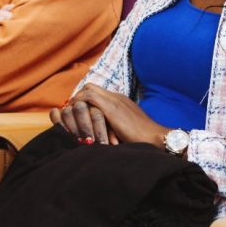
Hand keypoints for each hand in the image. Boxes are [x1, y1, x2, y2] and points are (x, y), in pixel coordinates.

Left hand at [52, 84, 168, 146]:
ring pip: (88, 90)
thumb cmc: (142, 139)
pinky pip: (89, 98)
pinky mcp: (112, 108)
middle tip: (70, 113)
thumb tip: (100, 135)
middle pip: (90, 87)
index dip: (83, 100)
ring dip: (77, 102)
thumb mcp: (125, 129)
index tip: (75, 113)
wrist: (156, 137)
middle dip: (77, 99)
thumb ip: (113, 126)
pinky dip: (80, 106)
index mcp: (120, 101)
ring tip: (70, 116)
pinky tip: (76, 118)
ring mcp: (115, 100)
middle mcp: (116, 97)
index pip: (96, 91)